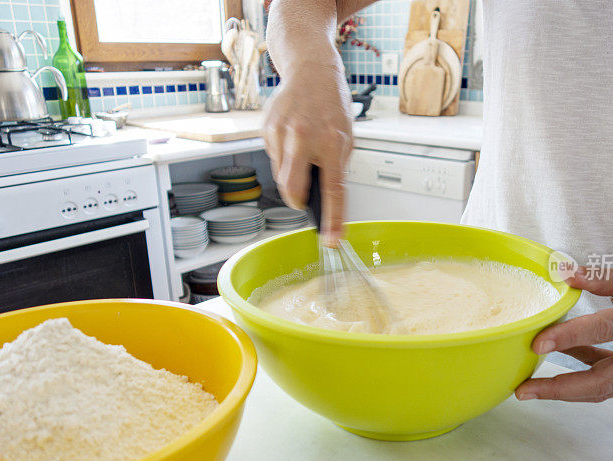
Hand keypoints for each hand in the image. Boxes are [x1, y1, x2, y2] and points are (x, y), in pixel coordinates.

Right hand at [262, 63, 353, 245]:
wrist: (310, 69)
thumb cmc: (331, 103)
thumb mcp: (347, 136)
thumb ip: (336, 166)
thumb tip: (326, 196)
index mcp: (331, 142)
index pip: (333, 191)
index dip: (333, 220)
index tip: (331, 240)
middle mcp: (304, 138)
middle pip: (292, 190)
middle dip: (297, 201)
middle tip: (303, 198)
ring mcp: (282, 134)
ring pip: (282, 175)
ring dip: (292, 172)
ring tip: (303, 148)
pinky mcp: (266, 130)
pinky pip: (274, 157)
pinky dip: (284, 155)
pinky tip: (292, 137)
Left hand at [515, 263, 612, 401]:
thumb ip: (599, 277)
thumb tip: (561, 272)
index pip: (601, 330)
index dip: (568, 339)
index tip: (537, 344)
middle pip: (600, 382)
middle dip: (557, 389)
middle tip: (522, 390)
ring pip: (603, 389)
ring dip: (565, 390)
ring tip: (530, 388)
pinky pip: (609, 381)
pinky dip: (584, 375)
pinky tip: (562, 362)